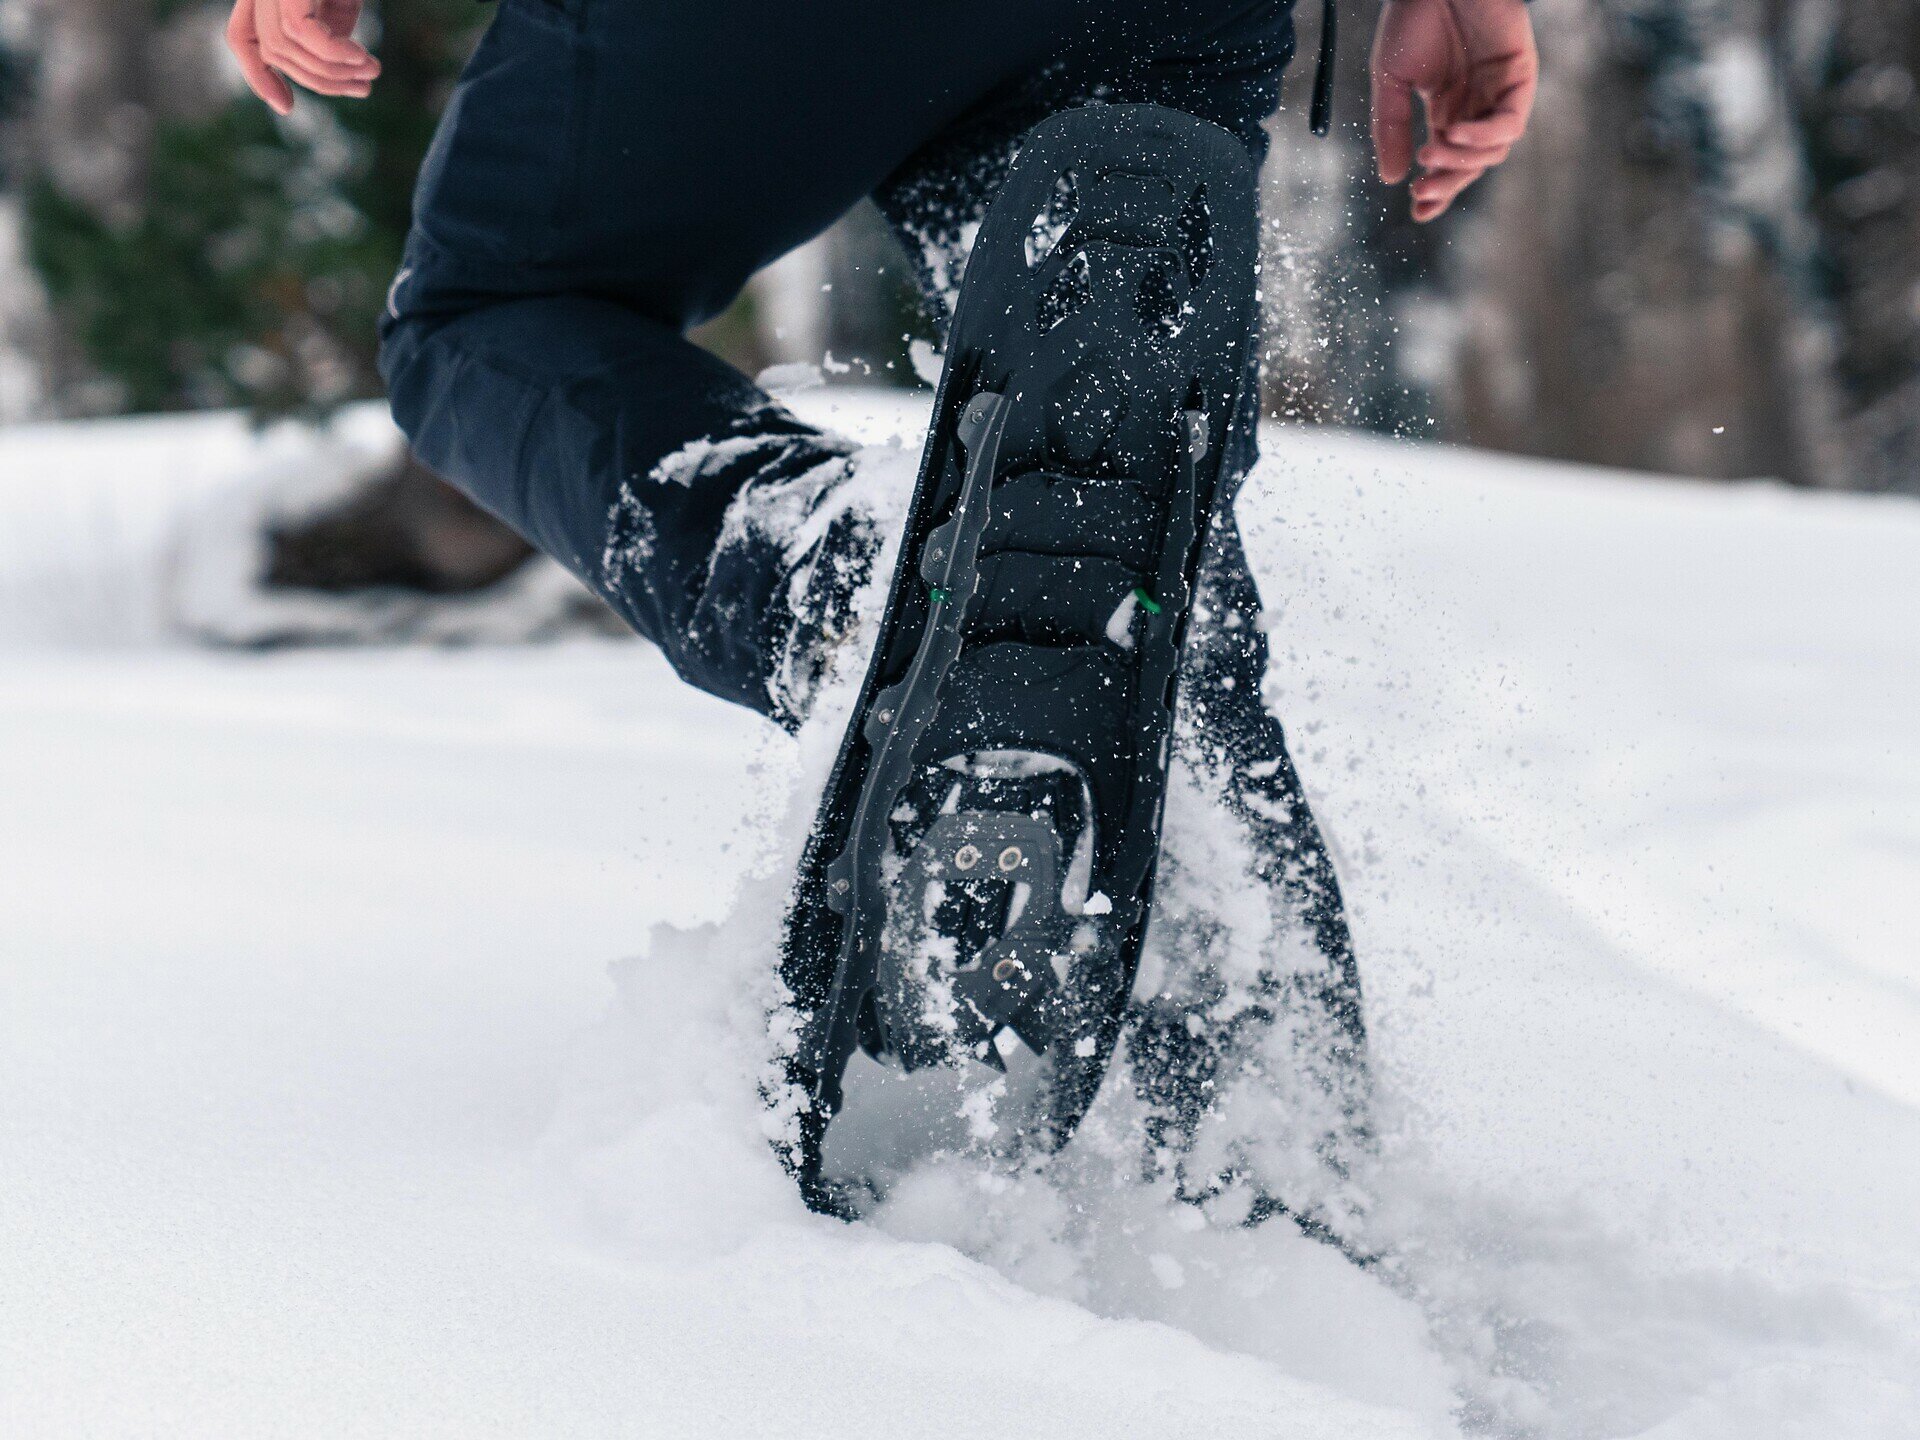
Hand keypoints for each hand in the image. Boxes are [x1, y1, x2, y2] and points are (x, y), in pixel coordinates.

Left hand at [227, 0, 378, 114]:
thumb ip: (327, 28)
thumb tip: (333, 62)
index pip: (244, 37)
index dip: (258, 76)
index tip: (286, 107)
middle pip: (274, 50)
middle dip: (319, 81)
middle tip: (364, 88)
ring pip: (288, 46)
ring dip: (335, 71)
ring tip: (371, 72)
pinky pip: (303, 32)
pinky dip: (334, 52)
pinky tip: (362, 57)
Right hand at [1371, 0, 1537, 221]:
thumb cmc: (1412, 17)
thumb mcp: (1391, 82)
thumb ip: (1392, 129)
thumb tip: (1392, 179)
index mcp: (1448, 109)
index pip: (1449, 162)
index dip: (1438, 190)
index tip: (1418, 212)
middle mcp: (1477, 105)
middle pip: (1472, 164)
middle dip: (1447, 183)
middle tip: (1421, 193)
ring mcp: (1500, 92)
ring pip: (1493, 151)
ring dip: (1462, 161)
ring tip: (1430, 153)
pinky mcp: (1520, 75)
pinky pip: (1510, 122)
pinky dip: (1484, 136)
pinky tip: (1454, 134)